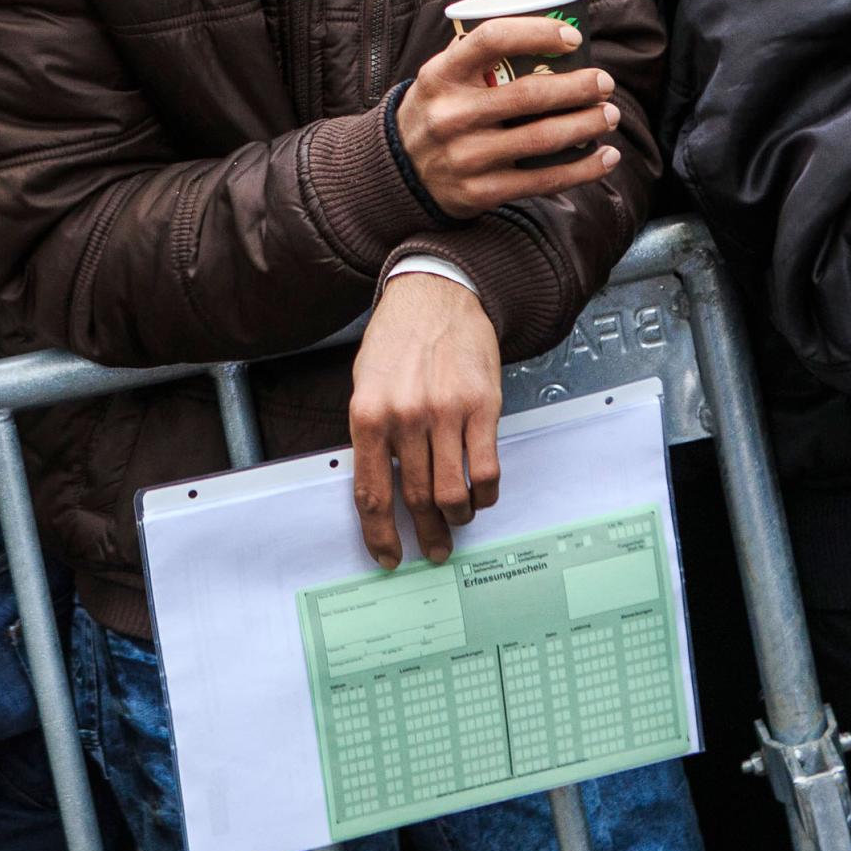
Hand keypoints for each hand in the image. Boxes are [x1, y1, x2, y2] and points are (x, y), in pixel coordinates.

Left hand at [348, 271, 502, 569]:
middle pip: (414, 498)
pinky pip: (485, 469)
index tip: (389, 555)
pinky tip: (481, 495)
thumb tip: (379, 490)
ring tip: (457, 519)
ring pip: (451, 492)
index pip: (371, 493)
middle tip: (433, 549)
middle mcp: (405, 417)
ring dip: (456, 516)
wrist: (435, 294)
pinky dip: (484, 494)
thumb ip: (371, 436)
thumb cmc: (398, 339)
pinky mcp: (482, 406)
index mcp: (368, 415)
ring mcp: (445, 412)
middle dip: (425, 534)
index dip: (380, 534)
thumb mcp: (365, 385)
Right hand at [396, 19, 621, 215]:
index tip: (573, 37)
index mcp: (442, 75)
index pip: (492, 39)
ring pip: (543, 138)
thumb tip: (544, 22)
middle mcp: (452, 115)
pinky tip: (606, 156)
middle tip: (605, 83)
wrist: (400, 172)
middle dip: (579, 87)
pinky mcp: (482, 191)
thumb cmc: (437, 110)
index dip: (538, 32)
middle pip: (529, 95)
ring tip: (610, 115)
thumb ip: (477, 52)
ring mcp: (467, 156)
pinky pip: (543, 180)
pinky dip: (583, 169)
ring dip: (588, 125)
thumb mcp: (440, 75)